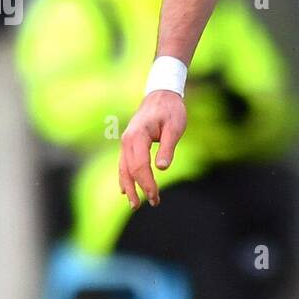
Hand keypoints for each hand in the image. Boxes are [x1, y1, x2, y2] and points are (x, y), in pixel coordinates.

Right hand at [118, 90, 186, 208]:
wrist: (161, 94)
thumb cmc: (171, 110)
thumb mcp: (175, 127)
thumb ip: (167, 147)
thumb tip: (162, 168)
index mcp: (137, 136)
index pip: (140, 165)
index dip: (147, 183)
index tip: (156, 196)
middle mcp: (127, 140)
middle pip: (129, 170)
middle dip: (139, 189)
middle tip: (151, 203)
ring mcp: (126, 141)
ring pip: (123, 168)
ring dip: (129, 187)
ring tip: (135, 204)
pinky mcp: (129, 143)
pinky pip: (123, 163)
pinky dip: (124, 177)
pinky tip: (125, 190)